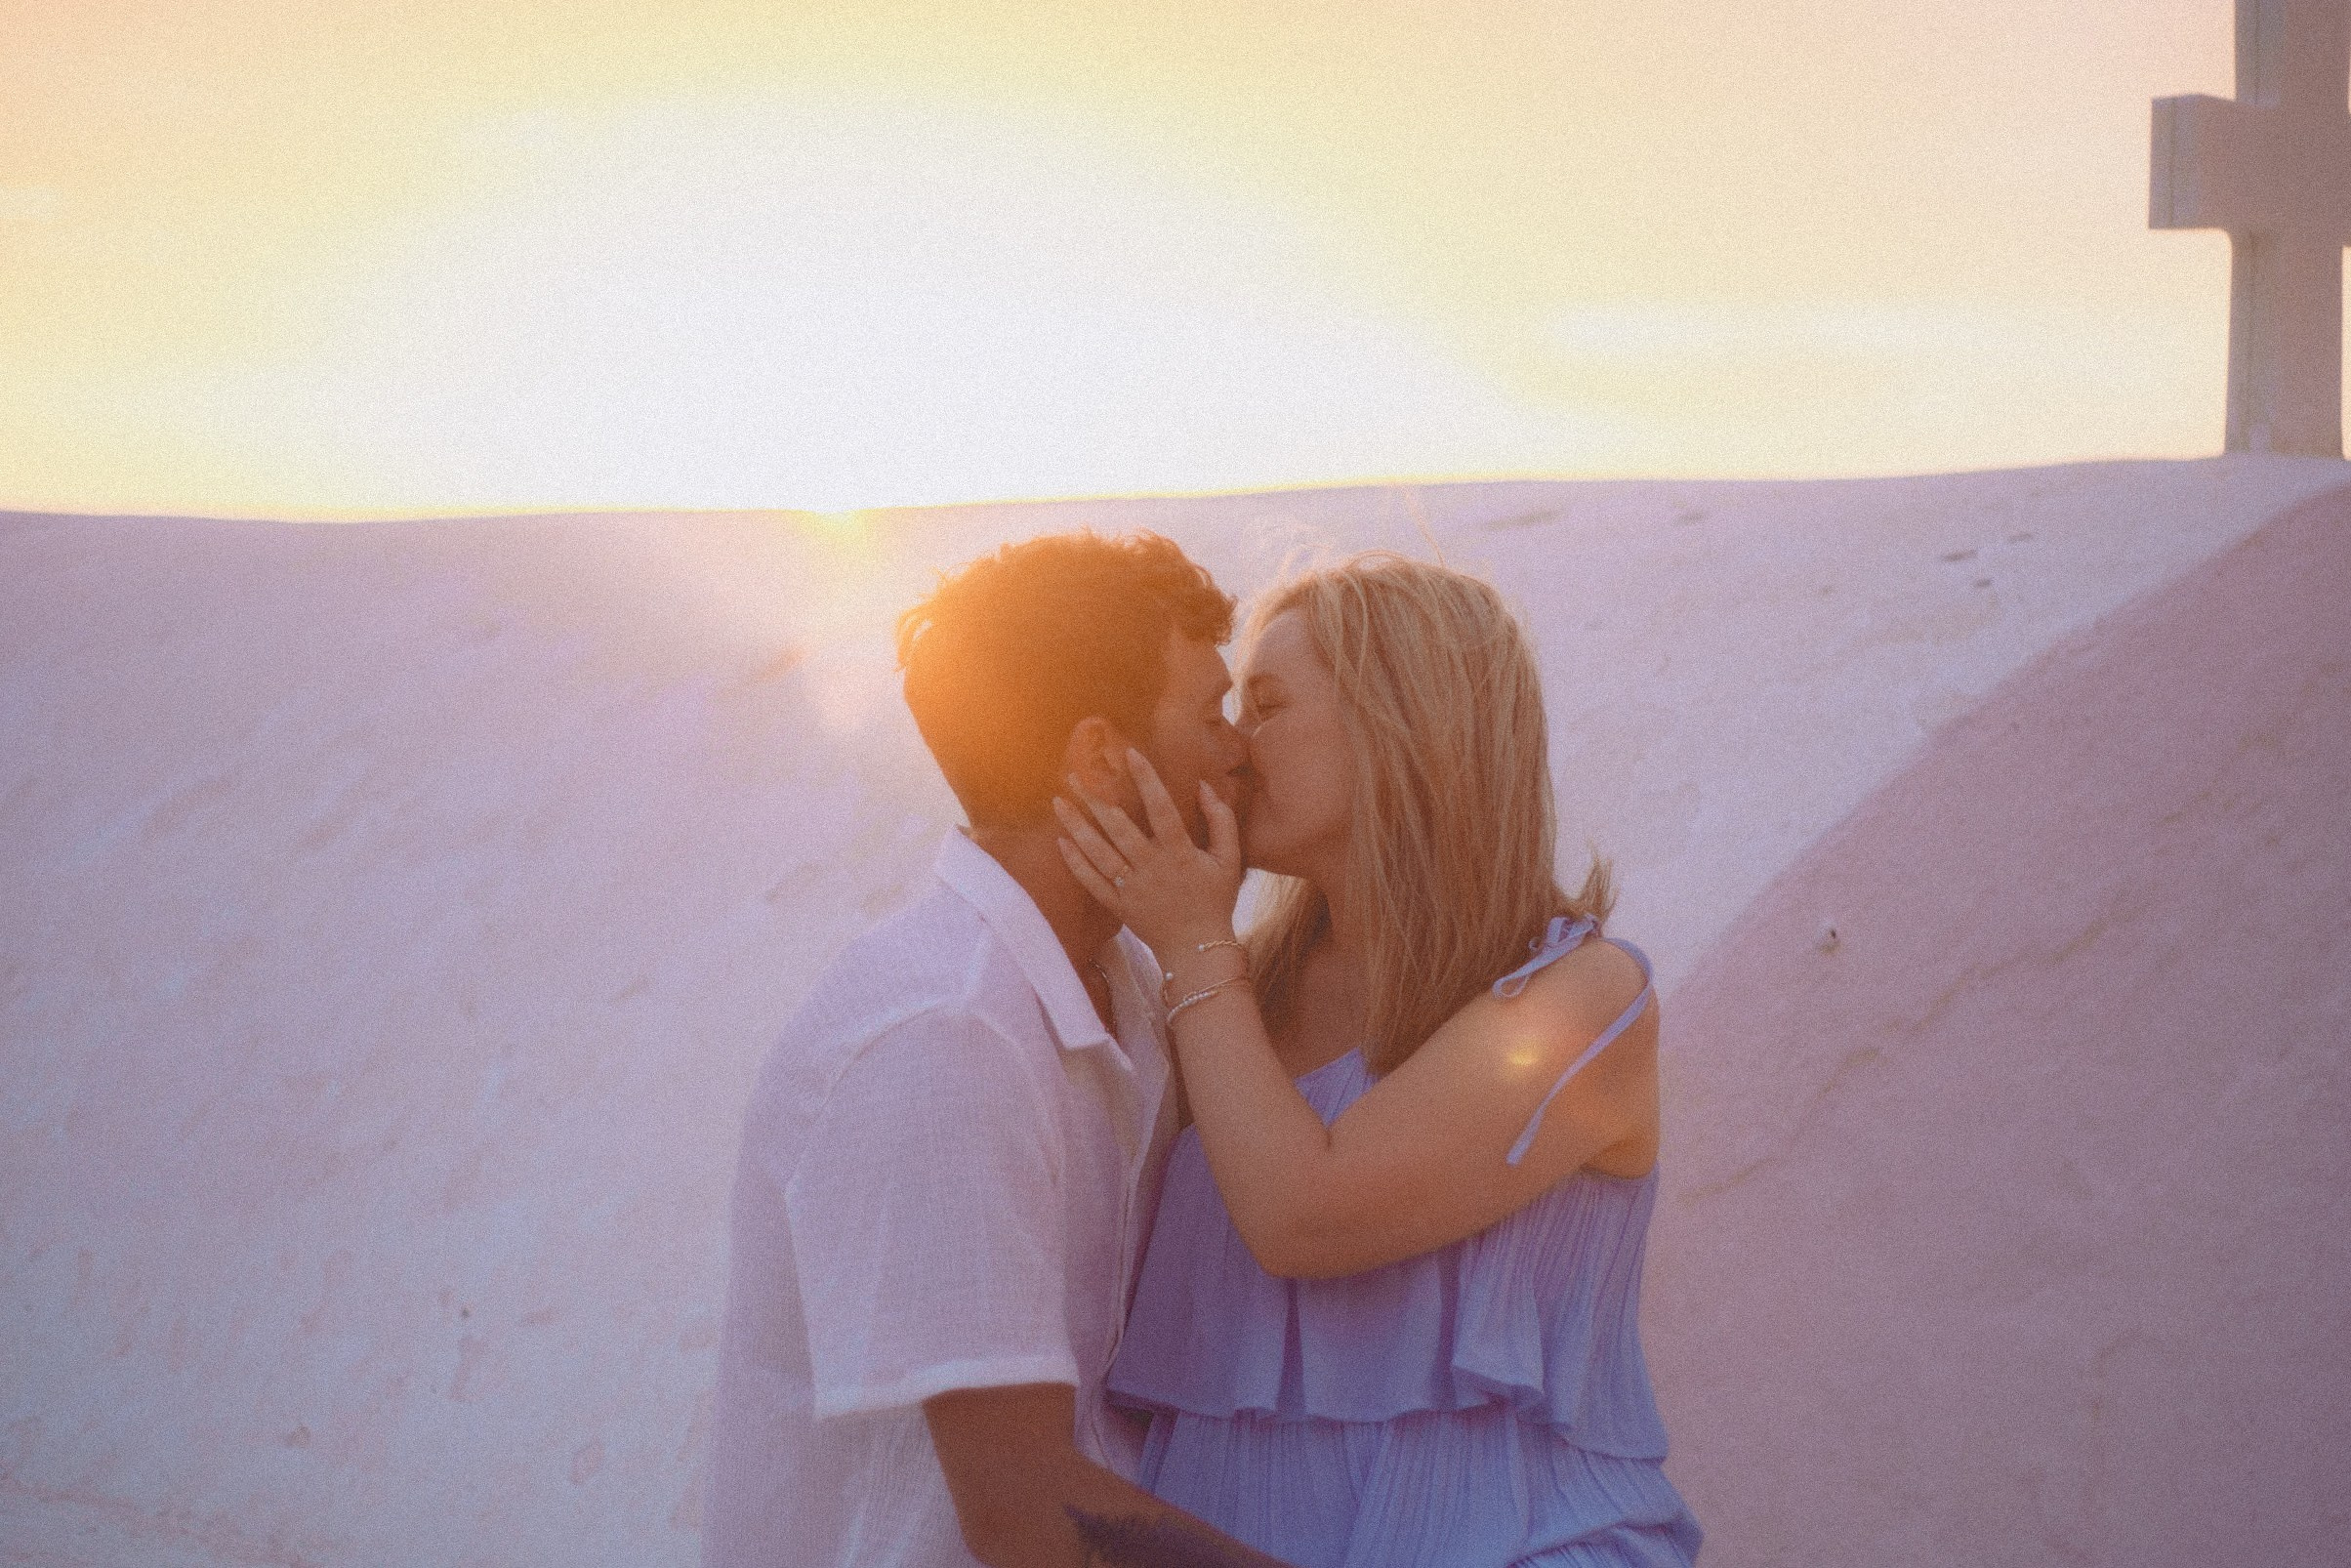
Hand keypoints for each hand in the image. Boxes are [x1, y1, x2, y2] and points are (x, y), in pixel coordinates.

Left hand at [1055, 748, 1242, 955]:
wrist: (1198, 950)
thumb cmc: (1216, 900)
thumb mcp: (1229, 858)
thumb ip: (1221, 819)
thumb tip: (1203, 785)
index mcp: (1180, 853)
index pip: (1161, 808)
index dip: (1147, 780)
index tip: (1130, 754)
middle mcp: (1152, 868)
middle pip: (1119, 827)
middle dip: (1096, 798)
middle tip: (1076, 772)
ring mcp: (1131, 888)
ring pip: (1098, 852)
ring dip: (1076, 825)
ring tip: (1058, 801)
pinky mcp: (1118, 906)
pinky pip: (1092, 883)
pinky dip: (1075, 863)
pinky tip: (1061, 841)